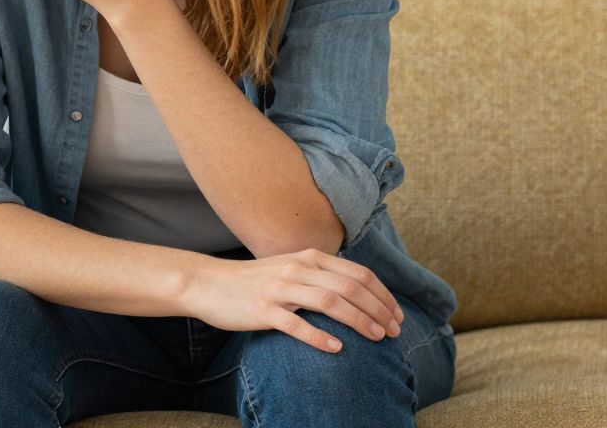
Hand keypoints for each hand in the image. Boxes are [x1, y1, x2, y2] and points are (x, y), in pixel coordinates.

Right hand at [182, 248, 404, 353]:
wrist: (209, 283)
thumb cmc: (255, 280)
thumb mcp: (291, 268)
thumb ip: (321, 274)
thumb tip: (356, 291)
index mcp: (310, 257)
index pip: (359, 273)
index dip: (383, 295)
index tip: (397, 315)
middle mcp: (299, 269)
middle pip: (351, 287)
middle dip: (379, 309)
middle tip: (394, 331)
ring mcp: (281, 288)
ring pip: (331, 302)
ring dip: (359, 321)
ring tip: (377, 337)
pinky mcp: (264, 309)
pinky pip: (296, 324)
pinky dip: (319, 337)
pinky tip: (336, 349)